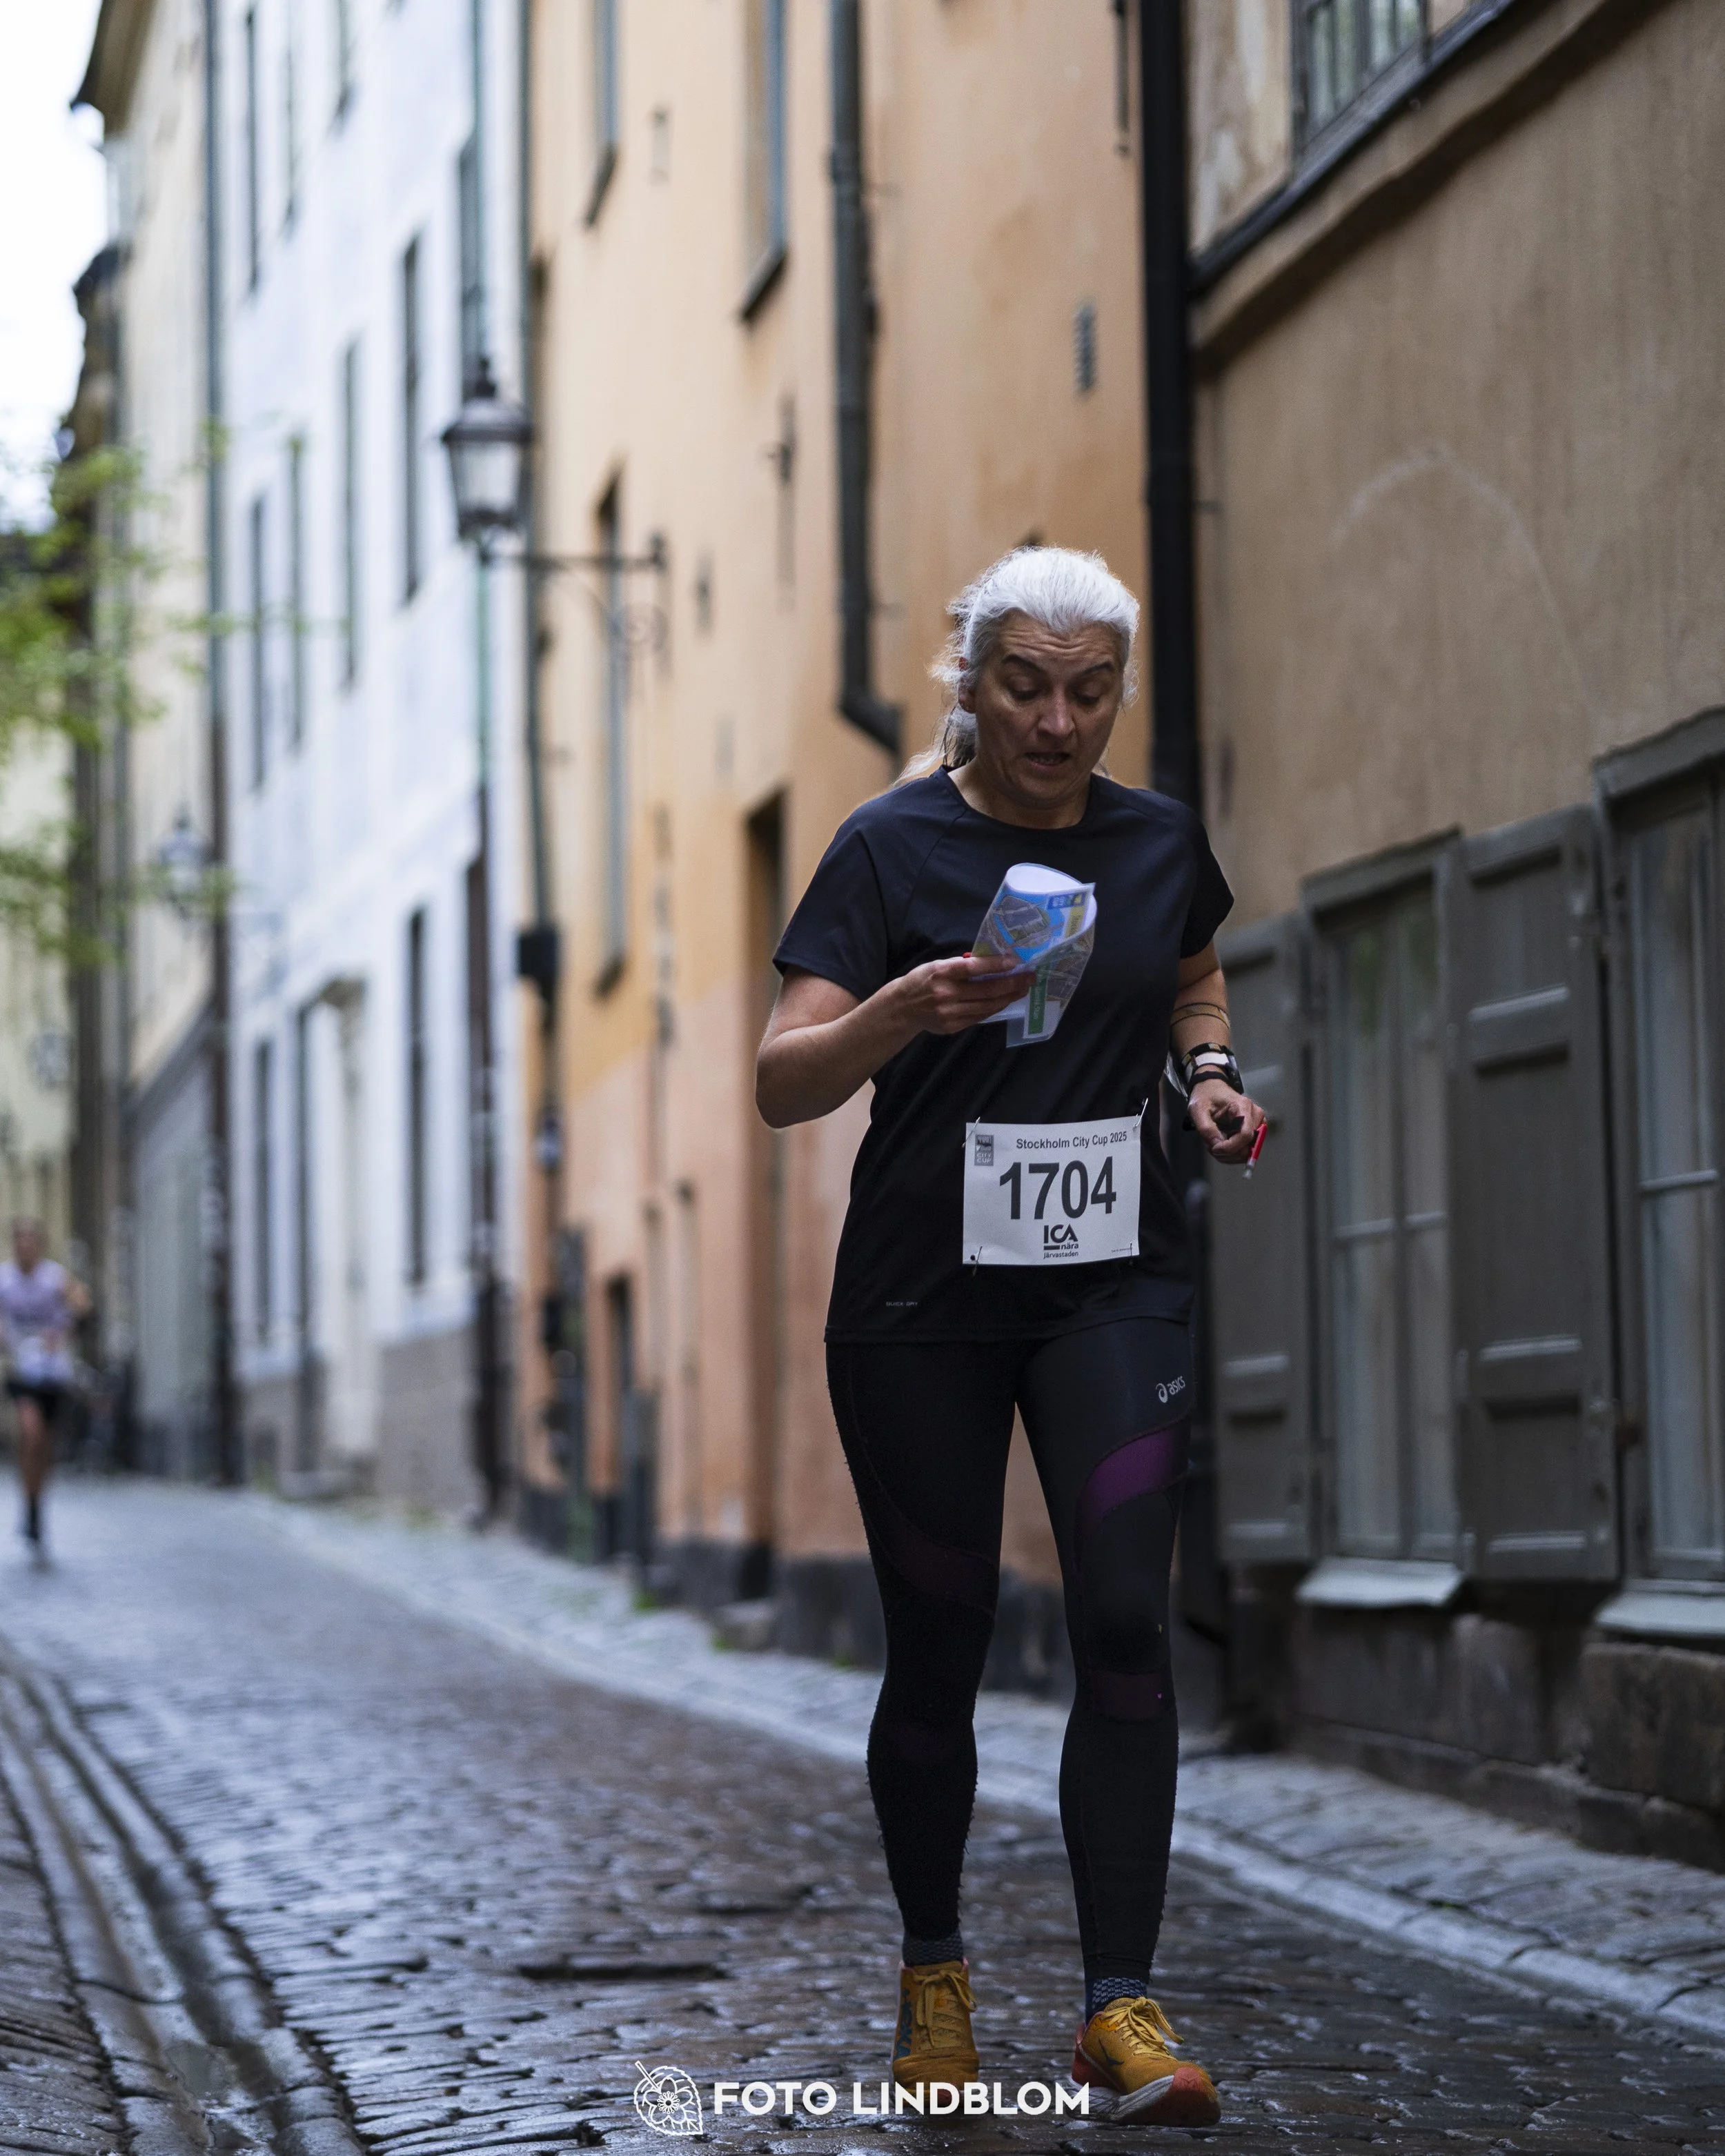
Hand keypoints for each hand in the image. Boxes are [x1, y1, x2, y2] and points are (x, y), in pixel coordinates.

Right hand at [891, 952, 1029, 1036]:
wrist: (902, 1007)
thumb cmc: (923, 980)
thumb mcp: (938, 965)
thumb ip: (962, 966)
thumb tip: (992, 962)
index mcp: (942, 972)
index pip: (974, 968)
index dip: (996, 965)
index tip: (1015, 962)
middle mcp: (946, 993)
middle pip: (987, 990)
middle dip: (1012, 984)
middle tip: (1029, 978)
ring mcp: (949, 1013)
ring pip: (987, 1006)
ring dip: (1008, 998)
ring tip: (1022, 990)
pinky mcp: (952, 1026)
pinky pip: (980, 1017)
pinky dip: (994, 1008)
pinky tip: (1005, 1001)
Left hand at [1189, 1078, 1264, 1164]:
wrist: (1211, 1089)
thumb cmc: (1206, 1096)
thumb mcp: (1198, 1109)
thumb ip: (1206, 1128)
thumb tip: (1217, 1145)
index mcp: (1243, 1106)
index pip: (1245, 1135)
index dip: (1230, 1147)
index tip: (1215, 1148)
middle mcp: (1255, 1115)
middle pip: (1247, 1146)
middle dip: (1227, 1152)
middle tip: (1211, 1146)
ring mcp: (1257, 1124)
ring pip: (1247, 1152)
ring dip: (1229, 1154)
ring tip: (1214, 1143)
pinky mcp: (1254, 1131)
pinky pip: (1246, 1150)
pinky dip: (1232, 1152)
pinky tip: (1221, 1144)